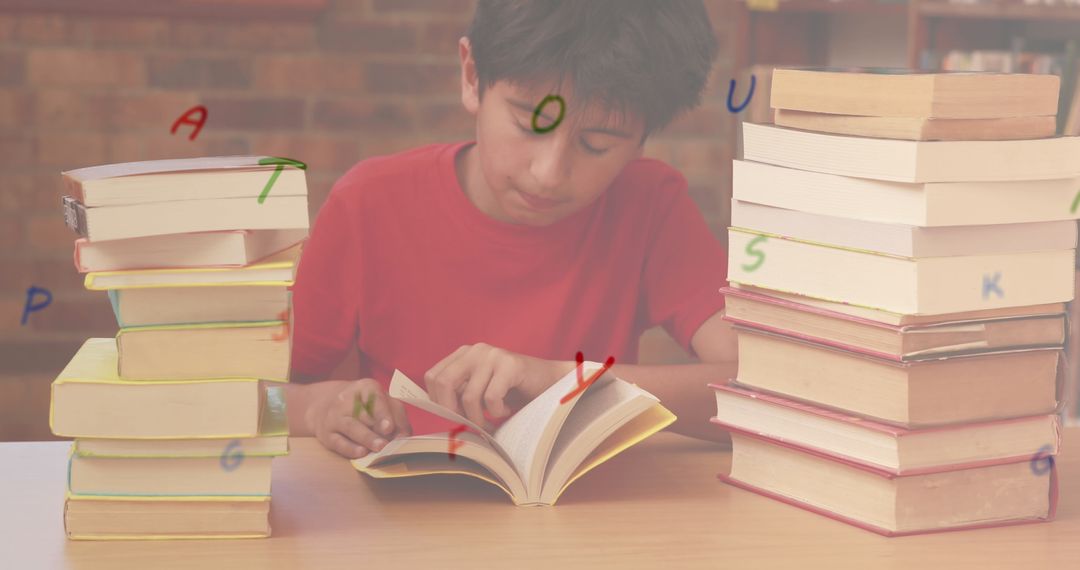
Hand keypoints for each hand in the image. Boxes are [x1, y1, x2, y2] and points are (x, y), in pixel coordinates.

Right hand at [305, 379, 412, 458]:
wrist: (328, 406)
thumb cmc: (365, 406)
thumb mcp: (382, 402)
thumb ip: (396, 416)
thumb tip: (403, 435)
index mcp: (365, 387)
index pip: (376, 398)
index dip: (383, 413)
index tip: (389, 427)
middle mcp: (347, 399)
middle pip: (364, 415)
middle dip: (378, 430)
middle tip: (389, 443)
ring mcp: (335, 417)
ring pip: (352, 428)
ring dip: (367, 439)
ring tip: (380, 447)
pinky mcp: (327, 434)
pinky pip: (339, 442)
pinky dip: (351, 449)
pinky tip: (361, 453)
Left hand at [424, 343, 573, 430]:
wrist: (551, 385)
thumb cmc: (513, 394)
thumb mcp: (479, 392)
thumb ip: (459, 395)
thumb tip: (436, 413)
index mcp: (464, 354)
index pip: (432, 377)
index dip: (437, 400)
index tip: (453, 416)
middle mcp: (475, 350)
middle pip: (443, 383)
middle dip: (452, 411)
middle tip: (469, 424)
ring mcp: (493, 355)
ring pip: (469, 396)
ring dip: (479, 418)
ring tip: (492, 421)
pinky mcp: (510, 364)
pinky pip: (491, 398)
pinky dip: (498, 412)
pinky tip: (508, 409)